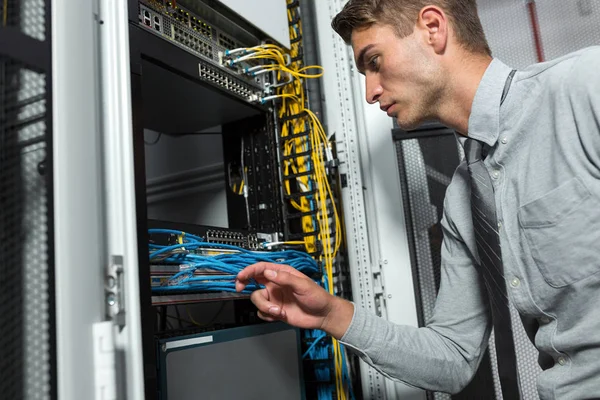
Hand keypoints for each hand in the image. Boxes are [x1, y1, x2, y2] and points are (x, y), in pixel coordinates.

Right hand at [236, 262, 353, 337]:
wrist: (322, 315)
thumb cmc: (317, 296)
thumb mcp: (302, 285)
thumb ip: (285, 278)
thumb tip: (269, 272)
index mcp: (282, 274)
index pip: (261, 268)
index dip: (249, 270)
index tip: (241, 276)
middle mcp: (276, 285)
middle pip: (253, 282)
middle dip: (245, 284)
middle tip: (240, 287)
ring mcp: (274, 298)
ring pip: (257, 299)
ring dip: (264, 306)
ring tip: (278, 311)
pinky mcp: (275, 310)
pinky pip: (262, 312)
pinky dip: (267, 315)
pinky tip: (279, 315)